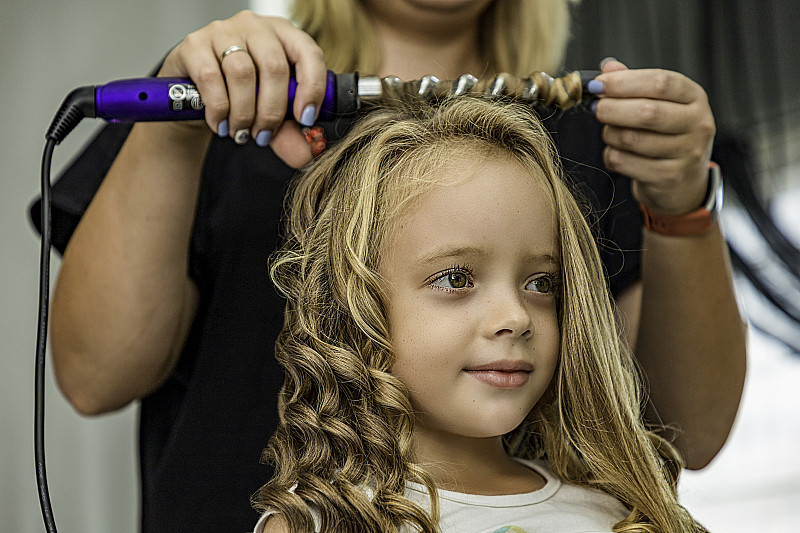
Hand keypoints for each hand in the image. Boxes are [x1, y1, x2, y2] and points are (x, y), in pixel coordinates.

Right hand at [159, 10, 325, 166]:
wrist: (193, 95)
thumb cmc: (240, 97)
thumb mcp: (271, 116)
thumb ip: (291, 134)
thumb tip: (308, 155)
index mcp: (285, 35)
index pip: (309, 53)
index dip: (312, 88)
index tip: (305, 119)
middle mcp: (256, 26)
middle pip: (274, 67)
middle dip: (272, 111)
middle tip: (264, 135)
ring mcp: (223, 31)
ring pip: (242, 73)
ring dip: (244, 113)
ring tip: (241, 132)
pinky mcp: (194, 43)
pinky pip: (211, 78)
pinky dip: (219, 109)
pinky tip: (221, 124)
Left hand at [592, 59, 715, 215]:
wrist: (684, 182)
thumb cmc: (666, 136)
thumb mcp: (658, 104)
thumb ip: (634, 84)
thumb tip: (608, 67)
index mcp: (694, 98)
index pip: (660, 83)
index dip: (624, 82)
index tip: (599, 84)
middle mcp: (697, 124)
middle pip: (647, 112)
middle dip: (612, 108)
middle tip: (597, 108)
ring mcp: (686, 153)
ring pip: (631, 139)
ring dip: (610, 134)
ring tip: (610, 132)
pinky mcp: (668, 177)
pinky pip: (624, 162)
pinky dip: (611, 156)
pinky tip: (616, 154)